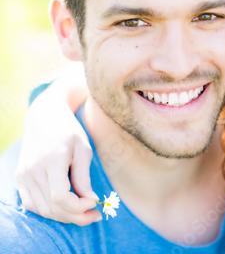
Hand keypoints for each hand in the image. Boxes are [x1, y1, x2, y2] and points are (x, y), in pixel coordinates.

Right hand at [15, 79, 100, 225]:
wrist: (44, 117)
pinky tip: (66, 208)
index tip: (95, 203)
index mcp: (51, 160)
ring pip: (41, 209)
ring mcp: (23, 175)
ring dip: (64, 217)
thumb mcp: (83, 149)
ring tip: (84, 214)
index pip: (59, 197)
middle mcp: (33, 170)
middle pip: (51, 207)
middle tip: (95, 216)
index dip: (78, 207)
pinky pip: (32, 204)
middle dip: (75, 217)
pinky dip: (49, 210)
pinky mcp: (20, 178)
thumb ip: (84, 176)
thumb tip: (90, 201)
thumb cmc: (69, 131)